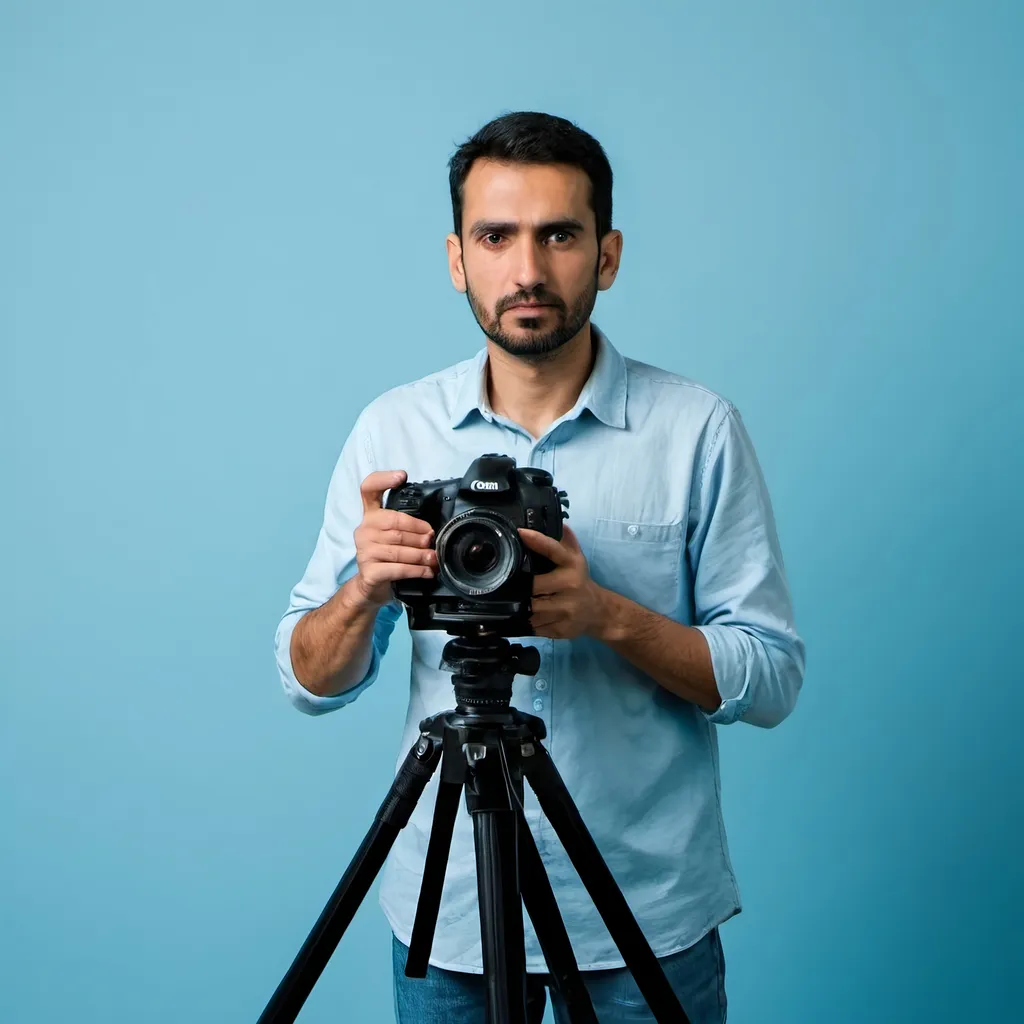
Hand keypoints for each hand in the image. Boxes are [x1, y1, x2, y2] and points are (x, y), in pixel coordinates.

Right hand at [351, 470, 436, 607]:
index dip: (384, 479)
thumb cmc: (387, 558)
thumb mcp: (393, 537)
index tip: (402, 476)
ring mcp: (364, 550)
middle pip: (395, 523)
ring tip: (434, 558)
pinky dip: (416, 570)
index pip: (369, 489)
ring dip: (421, 554)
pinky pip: (398, 568)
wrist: (371, 587)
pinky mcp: (369, 570)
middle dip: (419, 532)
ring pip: (399, 548)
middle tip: (432, 540)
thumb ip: (405, 526)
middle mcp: (364, 529)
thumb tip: (431, 530)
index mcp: (370, 516)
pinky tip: (428, 572)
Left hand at [517, 524, 606, 639]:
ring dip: (523, 607)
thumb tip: (558, 522)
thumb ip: (566, 541)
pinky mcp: (560, 629)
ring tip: (521, 602)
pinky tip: (531, 616)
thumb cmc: (580, 581)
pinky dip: (529, 621)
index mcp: (572, 565)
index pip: (553, 549)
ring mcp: (565, 610)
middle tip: (513, 585)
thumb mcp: (576, 559)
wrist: (599, 612)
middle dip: (523, 588)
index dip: (536, 540)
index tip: (520, 533)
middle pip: (533, 587)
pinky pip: (534, 626)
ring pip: (531, 609)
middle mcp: (570, 586)